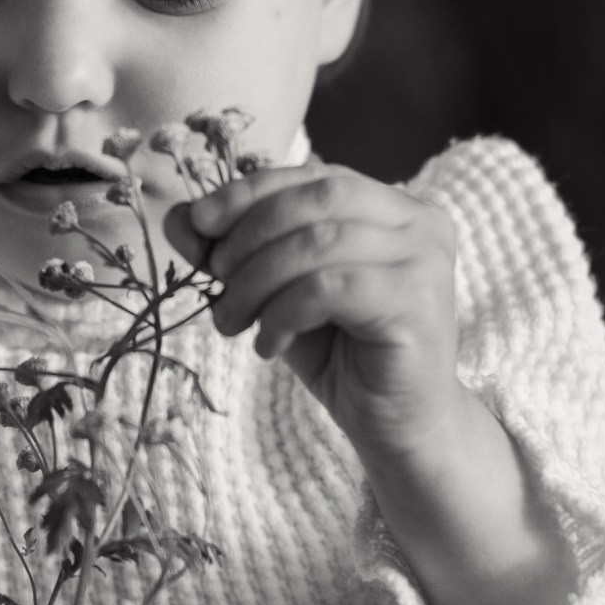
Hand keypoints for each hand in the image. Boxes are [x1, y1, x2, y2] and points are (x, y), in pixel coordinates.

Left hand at [164, 162, 461, 456]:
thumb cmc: (341, 355)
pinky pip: (329, 289)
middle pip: (316, 200)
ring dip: (257, 281)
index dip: (250, 192)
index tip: (198, 222)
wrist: (397, 428)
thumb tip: (179, 217)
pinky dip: (283, 313)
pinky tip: (269, 345)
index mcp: (392, 205)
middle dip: (249, 235)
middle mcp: (419, 221)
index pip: (313, 177)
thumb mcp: (279, 293)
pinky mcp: (416, 303)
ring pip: (318, 243)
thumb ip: (239, 251)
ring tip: (233, 320)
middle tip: (216, 279)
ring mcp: (425, 259)